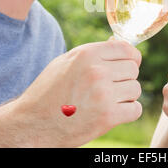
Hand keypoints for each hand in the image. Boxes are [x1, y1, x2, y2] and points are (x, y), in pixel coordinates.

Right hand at [14, 40, 141, 146]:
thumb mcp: (66, 62)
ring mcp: (103, 94)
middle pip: (133, 69)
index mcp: (87, 54)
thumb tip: (117, 43)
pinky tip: (112, 113)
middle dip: (125, 78)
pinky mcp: (107, 117)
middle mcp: (97, 71)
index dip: (132, 58)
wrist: (32, 124)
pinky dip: (127, 112)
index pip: (127, 49)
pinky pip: (135, 109)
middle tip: (111, 87)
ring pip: (135, 89)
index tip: (128, 65)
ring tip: (107, 101)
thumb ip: (93, 53)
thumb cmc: (48, 91)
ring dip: (126, 96)